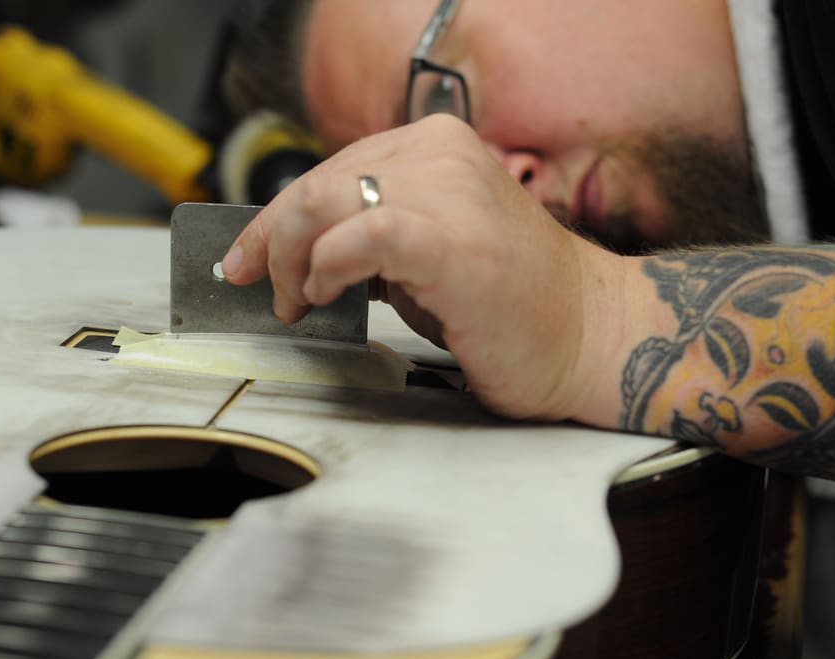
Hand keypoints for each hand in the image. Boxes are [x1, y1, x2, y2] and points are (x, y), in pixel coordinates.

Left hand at [221, 115, 623, 421]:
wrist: (589, 337)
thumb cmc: (510, 303)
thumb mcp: (425, 249)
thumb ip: (368, 232)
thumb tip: (296, 248)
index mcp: (437, 146)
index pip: (330, 169)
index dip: (275, 216)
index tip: (246, 255)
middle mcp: (442, 155)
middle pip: (317, 183)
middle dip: (272, 242)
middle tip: (269, 292)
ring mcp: (451, 192)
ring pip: (326, 201)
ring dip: (293, 260)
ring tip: (300, 302)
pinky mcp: (454, 240)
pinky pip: (363, 234)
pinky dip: (328, 266)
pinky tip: (327, 293)